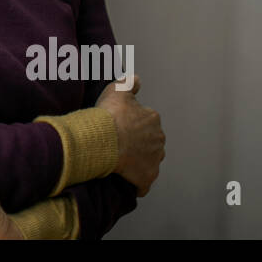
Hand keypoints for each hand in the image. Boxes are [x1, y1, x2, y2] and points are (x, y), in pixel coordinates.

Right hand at [95, 73, 164, 195]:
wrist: (103, 141)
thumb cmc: (109, 115)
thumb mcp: (117, 90)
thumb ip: (129, 83)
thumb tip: (137, 78)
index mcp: (153, 119)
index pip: (146, 121)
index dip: (132, 124)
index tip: (119, 126)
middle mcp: (159, 140)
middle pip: (150, 142)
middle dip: (138, 143)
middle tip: (118, 143)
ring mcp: (154, 161)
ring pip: (148, 161)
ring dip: (138, 161)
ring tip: (119, 160)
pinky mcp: (146, 178)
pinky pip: (143, 182)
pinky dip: (136, 182)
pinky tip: (124, 179)